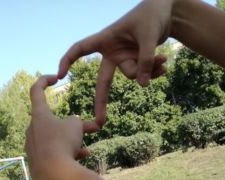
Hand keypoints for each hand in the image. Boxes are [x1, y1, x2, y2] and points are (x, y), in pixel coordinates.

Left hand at [25, 75, 90, 179]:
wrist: (53, 176)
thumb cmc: (63, 144)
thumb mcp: (75, 126)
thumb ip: (76, 121)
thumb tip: (74, 123)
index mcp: (39, 116)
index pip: (36, 90)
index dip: (45, 80)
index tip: (55, 77)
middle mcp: (32, 130)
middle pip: (52, 121)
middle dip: (72, 126)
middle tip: (90, 128)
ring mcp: (33, 147)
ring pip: (55, 139)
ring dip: (71, 142)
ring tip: (85, 148)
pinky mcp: (36, 162)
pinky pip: (53, 153)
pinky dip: (65, 153)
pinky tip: (81, 157)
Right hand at [57, 0, 173, 125]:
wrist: (165, 12)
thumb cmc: (152, 16)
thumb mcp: (149, 36)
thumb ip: (146, 60)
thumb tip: (143, 85)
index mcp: (106, 39)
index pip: (81, 49)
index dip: (68, 60)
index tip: (59, 74)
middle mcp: (112, 52)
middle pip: (103, 81)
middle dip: (102, 102)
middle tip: (100, 122)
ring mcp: (123, 59)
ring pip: (132, 75)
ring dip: (149, 71)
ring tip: (164, 59)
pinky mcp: (135, 63)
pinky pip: (142, 75)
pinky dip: (154, 72)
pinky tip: (165, 66)